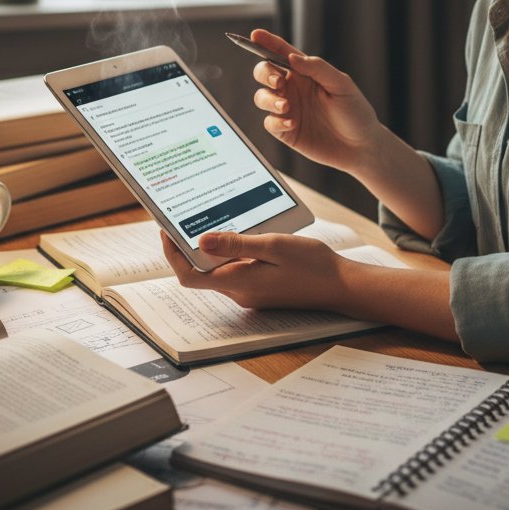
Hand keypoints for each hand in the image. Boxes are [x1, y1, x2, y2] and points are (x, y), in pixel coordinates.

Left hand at [160, 230, 344, 310]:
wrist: (342, 285)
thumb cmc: (312, 265)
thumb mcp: (273, 246)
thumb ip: (236, 244)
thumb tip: (201, 241)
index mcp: (238, 282)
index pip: (189, 275)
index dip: (171, 254)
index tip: (166, 229)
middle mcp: (240, 292)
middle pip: (199, 273)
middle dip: (187, 247)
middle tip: (185, 216)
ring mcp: (250, 292)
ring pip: (217, 271)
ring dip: (210, 249)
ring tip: (212, 219)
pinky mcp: (260, 288)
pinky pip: (235, 270)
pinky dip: (229, 253)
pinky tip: (240, 234)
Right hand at [248, 28, 382, 175]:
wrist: (361, 146)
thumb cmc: (355, 111)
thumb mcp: (342, 85)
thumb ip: (318, 68)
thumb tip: (292, 58)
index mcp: (305, 73)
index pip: (281, 53)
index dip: (266, 42)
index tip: (255, 35)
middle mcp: (293, 88)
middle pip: (264, 72)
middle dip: (264, 73)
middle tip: (278, 82)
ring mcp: (288, 109)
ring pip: (261, 97)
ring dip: (269, 99)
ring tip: (286, 107)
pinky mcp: (286, 130)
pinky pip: (269, 123)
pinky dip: (276, 121)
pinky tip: (292, 123)